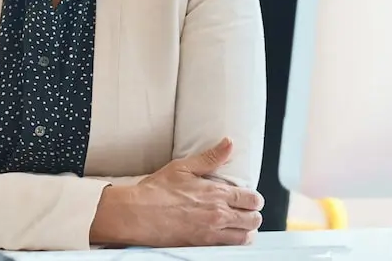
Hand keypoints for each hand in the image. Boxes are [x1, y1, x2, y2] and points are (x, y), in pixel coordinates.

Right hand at [119, 138, 263, 246]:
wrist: (136, 214)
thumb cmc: (155, 191)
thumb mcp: (182, 167)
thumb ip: (210, 157)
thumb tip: (229, 144)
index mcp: (217, 193)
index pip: (253, 199)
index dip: (253, 198)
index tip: (245, 197)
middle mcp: (219, 214)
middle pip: (254, 219)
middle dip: (252, 214)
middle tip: (242, 211)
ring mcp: (212, 232)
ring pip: (247, 236)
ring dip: (245, 230)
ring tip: (237, 225)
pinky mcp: (204, 245)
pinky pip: (232, 248)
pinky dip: (233, 242)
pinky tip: (225, 235)